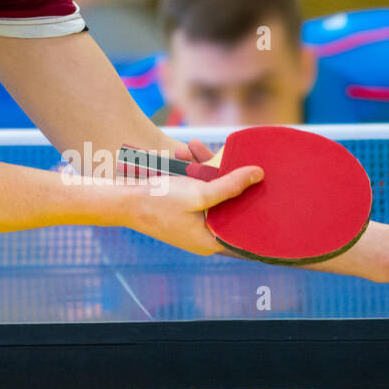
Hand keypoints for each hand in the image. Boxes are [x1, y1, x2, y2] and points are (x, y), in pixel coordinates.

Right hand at [118, 160, 263, 255]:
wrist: (120, 201)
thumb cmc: (158, 202)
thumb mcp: (199, 193)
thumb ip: (230, 185)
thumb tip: (258, 175)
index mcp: (211, 241)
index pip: (244, 229)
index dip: (257, 208)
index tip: (268, 191)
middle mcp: (204, 234)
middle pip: (229, 205)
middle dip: (228, 177)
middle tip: (233, 156)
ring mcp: (193, 221)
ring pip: (211, 192)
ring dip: (205, 168)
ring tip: (193, 148)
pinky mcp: (183, 209)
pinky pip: (196, 189)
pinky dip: (192, 172)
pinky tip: (184, 152)